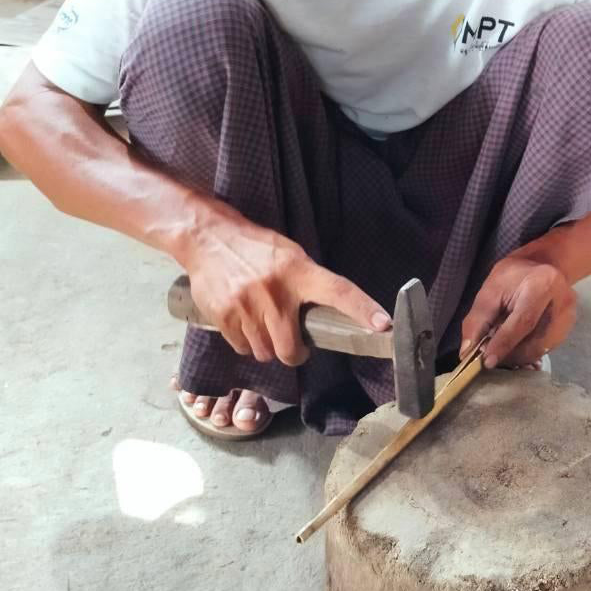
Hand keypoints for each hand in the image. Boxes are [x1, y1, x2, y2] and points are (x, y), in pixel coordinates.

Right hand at [183, 212, 389, 367]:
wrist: (207, 237)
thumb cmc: (255, 247)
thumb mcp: (289, 254)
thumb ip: (308, 281)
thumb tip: (330, 312)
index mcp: (298, 271)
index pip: (338, 290)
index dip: (362, 309)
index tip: (384, 325)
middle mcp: (274, 291)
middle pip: (290, 349)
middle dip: (294, 353)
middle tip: (295, 345)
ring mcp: (246, 305)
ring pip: (265, 353)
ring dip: (267, 347)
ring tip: (263, 325)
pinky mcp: (223, 315)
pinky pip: (241, 348)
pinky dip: (245, 342)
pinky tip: (244, 321)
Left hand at [460, 253, 577, 369]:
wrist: (543, 267)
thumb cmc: (514, 276)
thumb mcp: (491, 290)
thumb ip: (478, 319)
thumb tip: (467, 352)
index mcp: (543, 285)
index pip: (524, 321)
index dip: (504, 343)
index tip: (487, 361)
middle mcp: (563, 303)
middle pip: (533, 342)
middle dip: (508, 354)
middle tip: (488, 356)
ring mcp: (568, 319)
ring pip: (539, 351)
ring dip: (516, 356)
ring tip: (500, 348)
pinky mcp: (568, 330)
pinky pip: (544, 350)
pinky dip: (526, 353)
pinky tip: (515, 345)